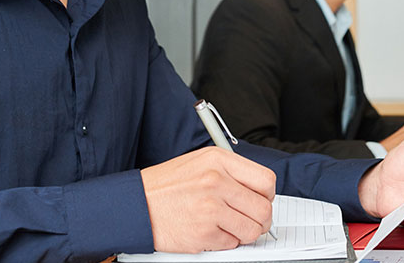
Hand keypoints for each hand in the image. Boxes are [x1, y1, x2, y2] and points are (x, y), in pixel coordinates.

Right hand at [140, 147, 276, 252]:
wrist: (136, 204)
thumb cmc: (166, 185)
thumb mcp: (199, 163)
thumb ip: (230, 172)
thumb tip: (259, 190)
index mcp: (218, 160)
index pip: (266, 180)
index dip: (268, 196)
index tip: (261, 201)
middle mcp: (216, 181)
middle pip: (263, 209)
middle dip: (260, 220)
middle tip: (250, 221)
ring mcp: (210, 208)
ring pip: (252, 230)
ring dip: (245, 233)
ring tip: (230, 227)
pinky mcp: (203, 233)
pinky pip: (232, 244)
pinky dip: (225, 242)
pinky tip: (210, 231)